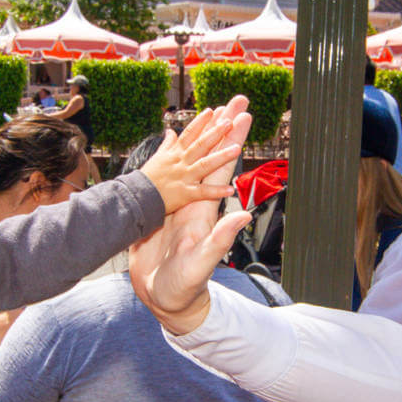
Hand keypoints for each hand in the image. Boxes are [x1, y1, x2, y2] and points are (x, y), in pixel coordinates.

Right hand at [130, 105, 254, 334]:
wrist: (164, 302)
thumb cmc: (185, 286)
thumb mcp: (203, 262)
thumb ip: (221, 239)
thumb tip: (243, 215)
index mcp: (203, 210)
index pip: (221, 168)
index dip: (231, 141)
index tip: (242, 114)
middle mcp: (193, 204)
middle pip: (209, 158)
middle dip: (222, 129)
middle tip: (234, 99)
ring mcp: (176, 209)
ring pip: (189, 165)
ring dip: (198, 139)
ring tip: (207, 113)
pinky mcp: (158, 216)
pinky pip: (167, 179)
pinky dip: (170, 160)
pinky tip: (171, 148)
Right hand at [139, 97, 252, 212]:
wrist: (135, 198)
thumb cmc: (146, 179)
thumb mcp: (156, 157)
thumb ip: (167, 144)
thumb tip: (170, 131)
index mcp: (174, 154)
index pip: (189, 134)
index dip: (200, 122)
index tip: (212, 111)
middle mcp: (180, 162)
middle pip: (200, 145)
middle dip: (215, 133)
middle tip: (229, 122)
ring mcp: (183, 177)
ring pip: (205, 164)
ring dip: (221, 156)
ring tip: (237, 149)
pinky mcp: (184, 194)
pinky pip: (203, 192)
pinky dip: (216, 191)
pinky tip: (230, 189)